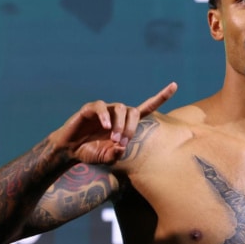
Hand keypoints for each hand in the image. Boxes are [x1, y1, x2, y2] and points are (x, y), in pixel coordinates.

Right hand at [51, 82, 176, 164]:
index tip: (175, 85)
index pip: (147, 107)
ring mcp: (104, 110)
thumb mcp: (107, 158)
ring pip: (120, 108)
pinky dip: (105, 116)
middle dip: (131, 127)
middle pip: (133, 111)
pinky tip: (105, 127)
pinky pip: (101, 107)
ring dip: (120, 124)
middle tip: (122, 142)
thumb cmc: (91, 152)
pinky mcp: (90, 109)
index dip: (161, 96)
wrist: (70, 150)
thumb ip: (116, 155)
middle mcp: (117, 113)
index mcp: (126, 123)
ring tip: (113, 138)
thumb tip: (122, 148)